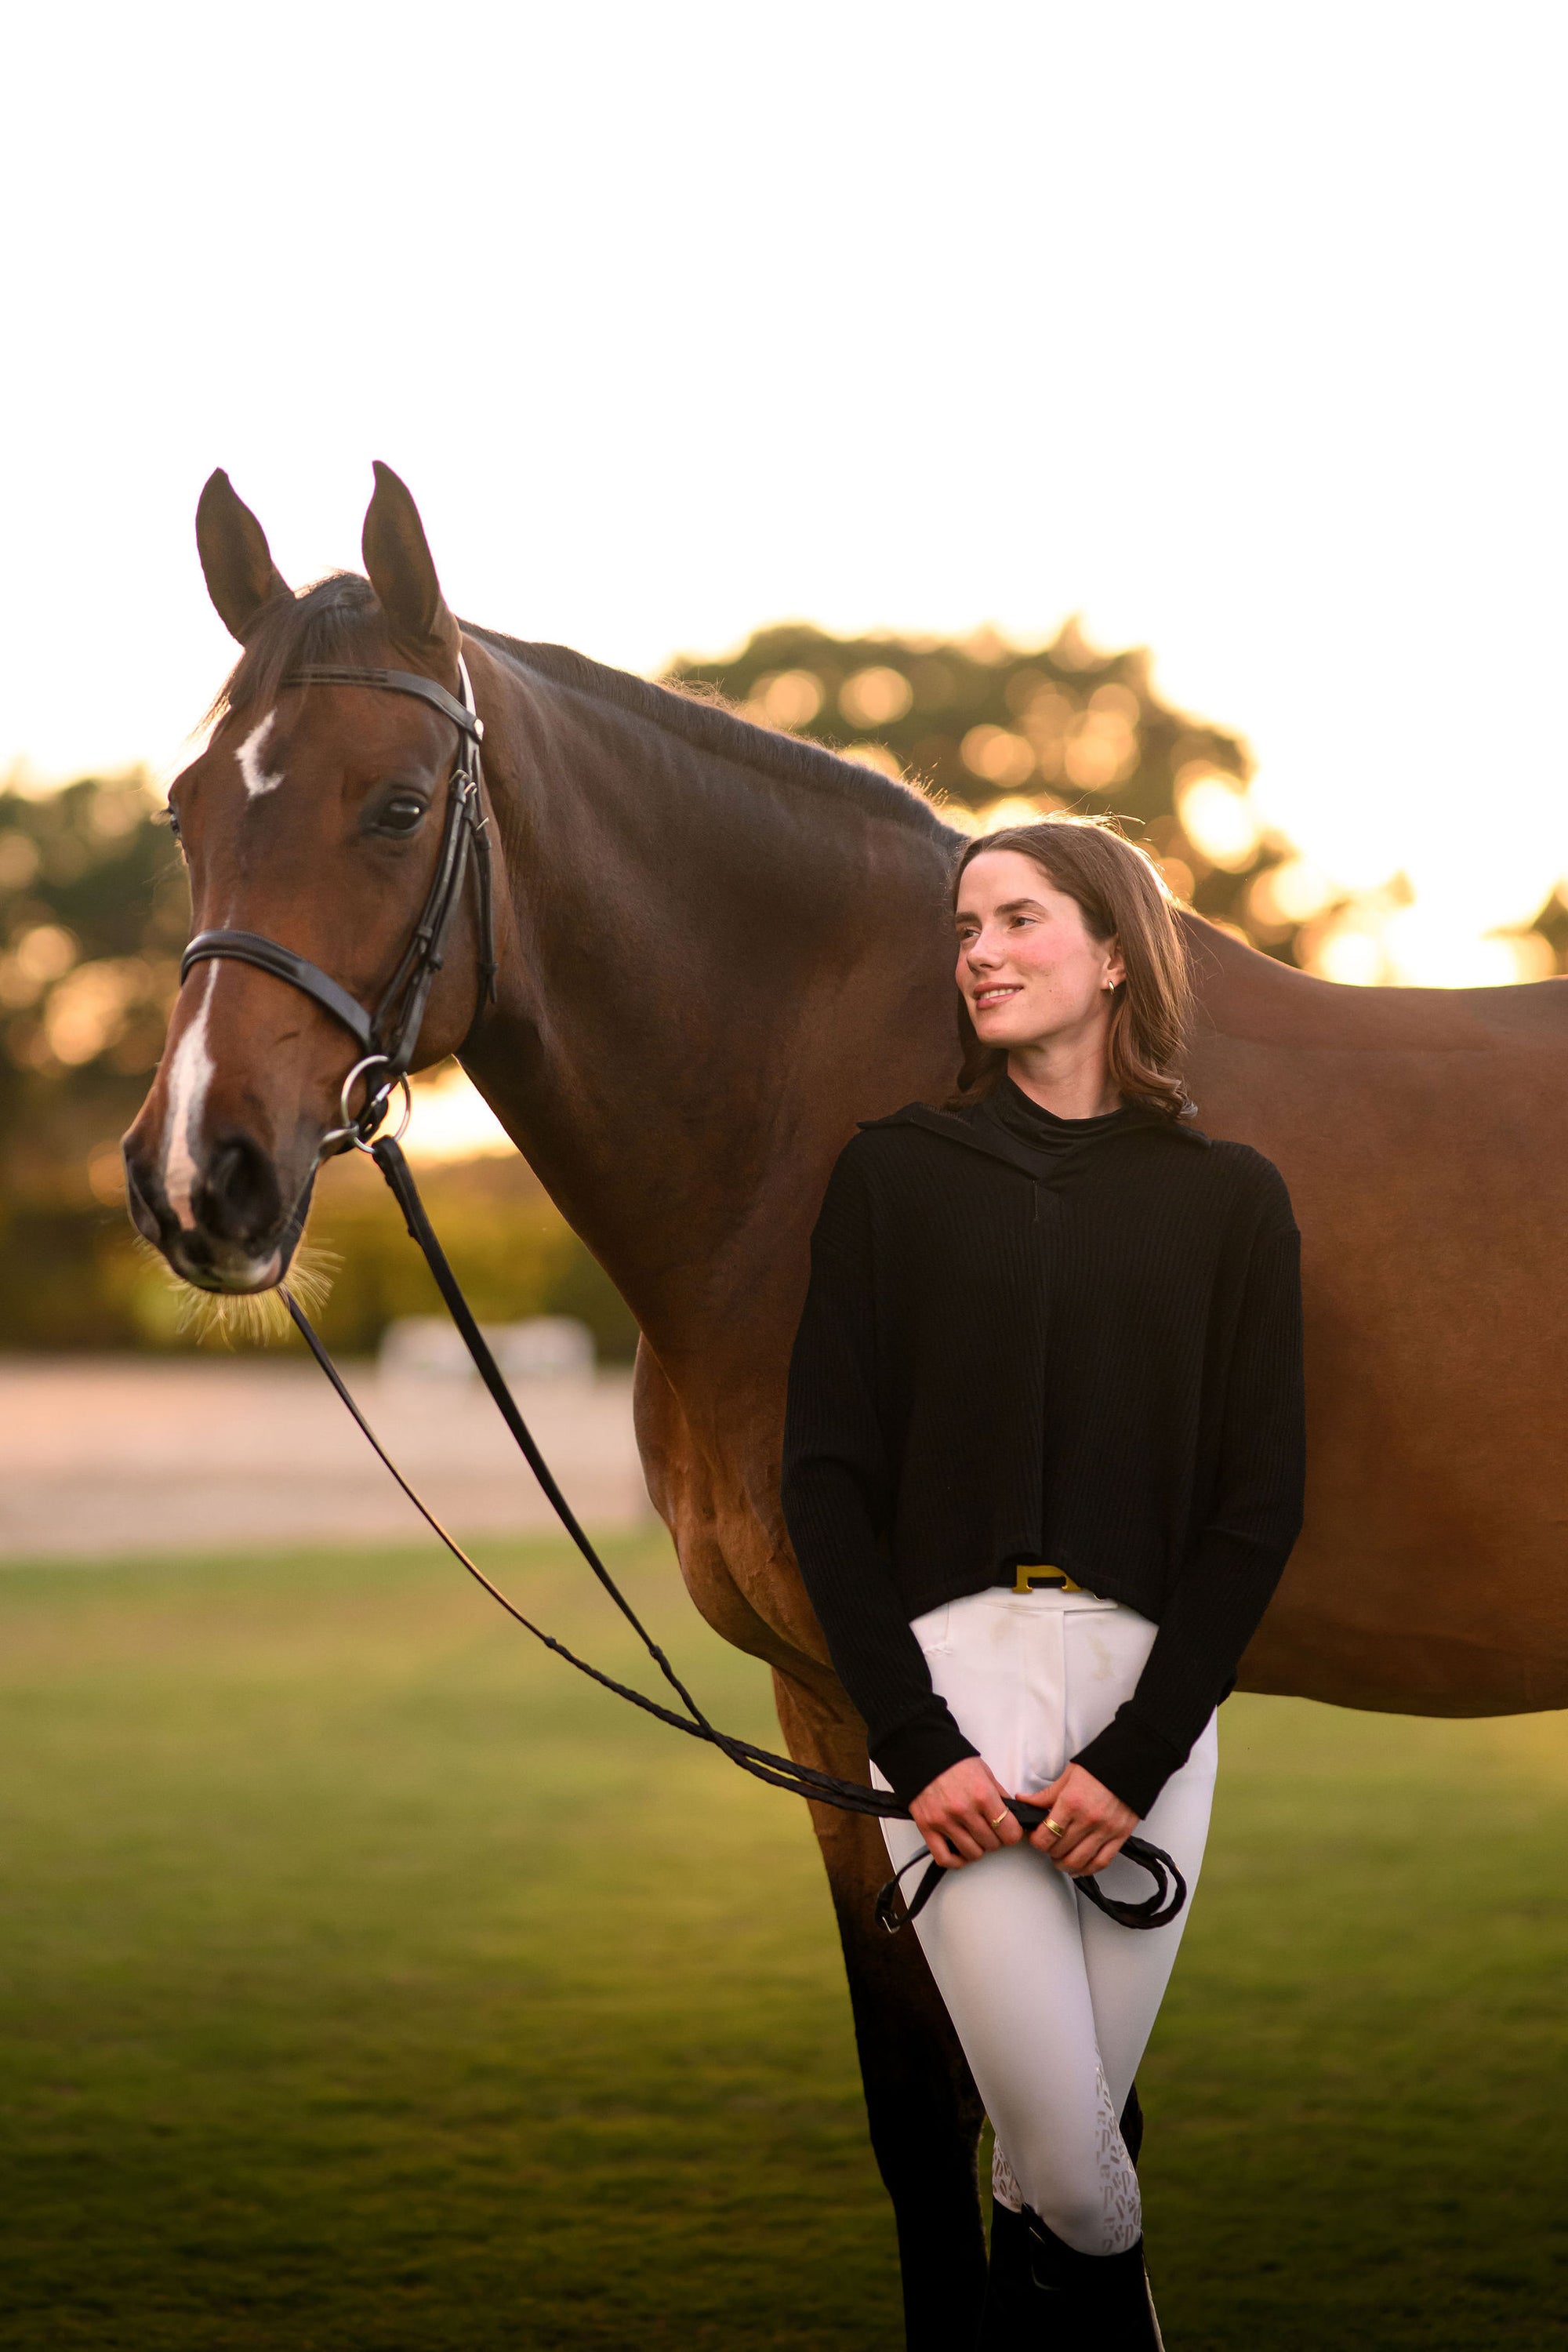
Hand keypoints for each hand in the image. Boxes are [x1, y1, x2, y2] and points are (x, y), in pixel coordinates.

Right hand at [910, 1757, 1024, 1866]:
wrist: (921, 1753)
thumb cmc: (952, 1760)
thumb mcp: (984, 1771)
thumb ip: (999, 1795)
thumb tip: (1012, 1814)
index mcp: (982, 1794)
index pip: (1009, 1831)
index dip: (1013, 1833)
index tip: (1010, 1831)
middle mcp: (964, 1810)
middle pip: (992, 1844)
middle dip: (995, 1839)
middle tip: (991, 1830)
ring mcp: (944, 1820)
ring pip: (972, 1853)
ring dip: (977, 1848)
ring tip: (975, 1837)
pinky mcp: (927, 1827)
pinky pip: (945, 1858)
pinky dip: (956, 1861)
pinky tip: (960, 1852)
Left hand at [1020, 1762, 1136, 1876]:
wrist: (1133, 1761)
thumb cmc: (1101, 1766)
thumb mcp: (1068, 1776)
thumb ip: (1046, 1795)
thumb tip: (1025, 1801)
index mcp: (1071, 1802)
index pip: (1046, 1835)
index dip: (1036, 1840)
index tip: (1035, 1837)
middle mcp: (1088, 1819)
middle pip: (1060, 1850)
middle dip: (1048, 1851)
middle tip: (1047, 1845)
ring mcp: (1105, 1830)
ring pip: (1079, 1861)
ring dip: (1064, 1865)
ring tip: (1059, 1859)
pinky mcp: (1120, 1836)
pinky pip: (1101, 1861)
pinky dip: (1088, 1869)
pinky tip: (1079, 1868)